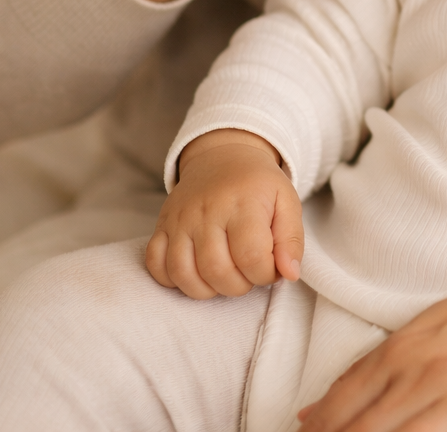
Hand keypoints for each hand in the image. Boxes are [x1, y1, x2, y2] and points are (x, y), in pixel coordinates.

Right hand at [145, 129, 303, 298]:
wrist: (223, 156)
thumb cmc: (257, 185)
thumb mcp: (287, 201)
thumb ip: (291, 240)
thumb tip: (289, 274)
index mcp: (243, 202)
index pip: (251, 256)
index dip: (265, 274)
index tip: (269, 267)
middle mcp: (207, 210)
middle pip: (217, 271)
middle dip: (239, 285)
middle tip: (247, 272)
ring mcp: (180, 218)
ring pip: (184, 274)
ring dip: (207, 289)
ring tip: (224, 276)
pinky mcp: (162, 225)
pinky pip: (155, 264)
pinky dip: (172, 279)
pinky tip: (195, 272)